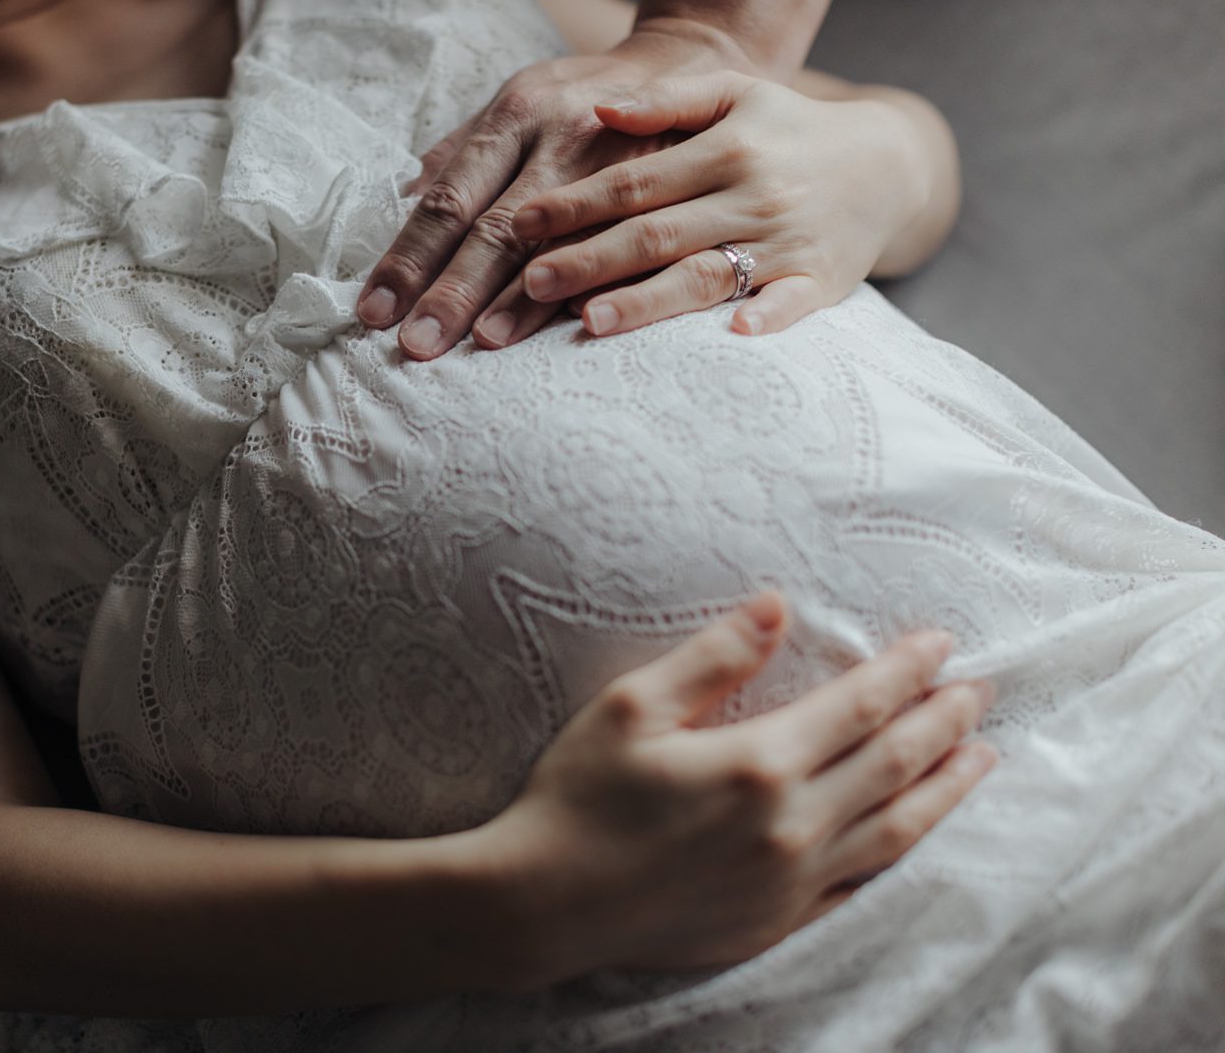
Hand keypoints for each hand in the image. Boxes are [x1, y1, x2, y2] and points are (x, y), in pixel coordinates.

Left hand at [355, 28, 759, 360]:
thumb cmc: (582, 95)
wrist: (684, 61)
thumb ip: (462, 149)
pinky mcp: (668, 191)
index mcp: (516, 115)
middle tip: (418, 344)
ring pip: (565, 242)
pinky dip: (603, 288)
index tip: (377, 310)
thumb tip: (404, 198)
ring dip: (522, 302)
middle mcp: (564, 138)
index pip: (451, 198)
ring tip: (485, 345)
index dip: (411, 257)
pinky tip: (579, 326)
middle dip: (453, 292)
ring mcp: (619, 166)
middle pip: (499, 228)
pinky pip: (631, 248)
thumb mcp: (519, 98)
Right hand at [473, 592, 996, 985]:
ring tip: (982, 758)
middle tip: (981, 691)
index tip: (942, 642)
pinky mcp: (779, 921)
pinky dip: (902, 848)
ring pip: (898, 828)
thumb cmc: (578, 797)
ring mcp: (792, 881)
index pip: (862, 704)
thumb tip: (777, 607)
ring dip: (946, 787)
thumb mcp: (630, 707)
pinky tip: (915, 829)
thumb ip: (712, 657)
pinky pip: (862, 882)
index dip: (908, 670)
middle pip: (896, 762)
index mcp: (759, 762)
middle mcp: (792, 825)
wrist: (545, 905)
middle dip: (945, 720)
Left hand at [503, 71, 931, 341]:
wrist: (887, 164)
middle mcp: (752, 196)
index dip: (576, 204)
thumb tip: (599, 106)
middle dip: (589, 260)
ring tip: (590, 320)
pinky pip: (790, 305)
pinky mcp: (820, 282)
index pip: (635, 181)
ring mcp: (786, 243)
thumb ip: (666, 101)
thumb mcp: (736, 94)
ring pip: (706, 275)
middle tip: (530, 284)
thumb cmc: (788, 131)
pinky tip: (732, 336)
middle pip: (657, 234)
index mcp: (725, 149)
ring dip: (648, 300)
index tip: (522, 224)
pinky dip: (766, 318)